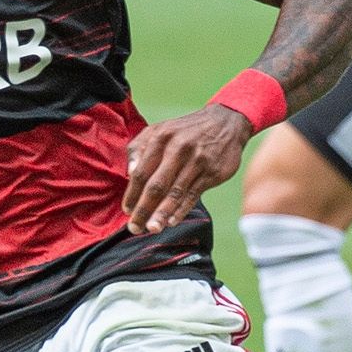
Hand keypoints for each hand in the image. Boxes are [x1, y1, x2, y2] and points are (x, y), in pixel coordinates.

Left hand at [121, 106, 254, 234]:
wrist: (225, 123)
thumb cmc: (184, 131)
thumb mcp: (159, 131)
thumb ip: (138, 149)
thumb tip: (129, 173)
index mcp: (161, 138)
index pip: (142, 171)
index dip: (132, 194)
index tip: (126, 210)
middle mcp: (178, 149)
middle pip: (157, 185)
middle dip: (144, 209)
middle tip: (135, 227)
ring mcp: (197, 161)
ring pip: (176, 193)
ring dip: (162, 214)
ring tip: (152, 229)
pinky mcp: (212, 172)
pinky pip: (193, 195)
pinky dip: (182, 210)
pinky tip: (172, 221)